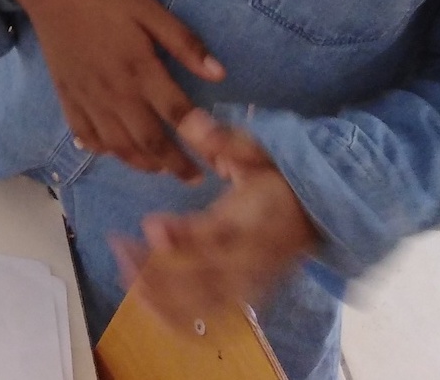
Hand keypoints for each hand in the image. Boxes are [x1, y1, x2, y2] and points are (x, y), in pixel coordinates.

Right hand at [2, 0, 225, 179]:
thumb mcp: (150, 10)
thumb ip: (184, 43)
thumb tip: (220, 74)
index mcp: (139, 69)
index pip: (175, 115)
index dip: (198, 140)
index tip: (217, 159)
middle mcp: (115, 92)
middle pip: (148, 140)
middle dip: (173, 164)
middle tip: (192, 177)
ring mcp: (88, 99)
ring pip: (118, 145)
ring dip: (141, 163)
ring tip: (160, 169)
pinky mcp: (68, 98)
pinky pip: (85, 135)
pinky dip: (103, 150)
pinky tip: (116, 151)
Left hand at [113, 111, 319, 332]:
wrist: (320, 213)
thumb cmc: (279, 179)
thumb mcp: (258, 150)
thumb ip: (225, 141)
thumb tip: (192, 122)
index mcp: (256, 221)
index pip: (219, 234)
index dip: (184, 235)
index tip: (150, 224)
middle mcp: (251, 259)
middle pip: (202, 278)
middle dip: (156, 269)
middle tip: (120, 247)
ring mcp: (247, 283)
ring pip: (201, 303)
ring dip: (158, 294)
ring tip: (123, 270)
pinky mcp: (243, 297)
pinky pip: (207, 316)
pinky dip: (174, 315)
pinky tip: (143, 301)